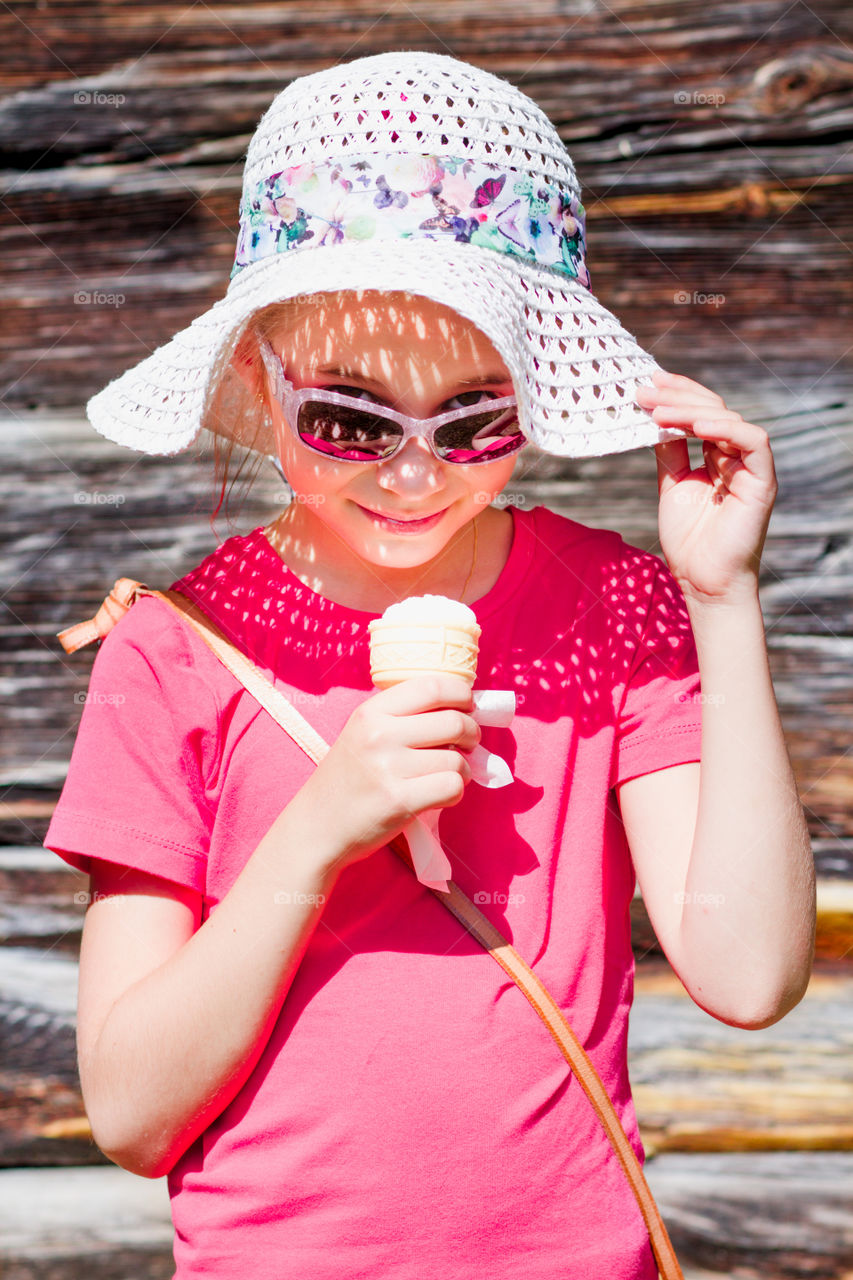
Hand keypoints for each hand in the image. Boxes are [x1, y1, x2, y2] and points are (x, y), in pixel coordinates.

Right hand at [291, 674, 480, 875]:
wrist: (316, 827)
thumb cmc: (346, 781)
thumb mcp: (361, 733)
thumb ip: (401, 717)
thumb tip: (460, 708)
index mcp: (370, 713)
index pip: (432, 686)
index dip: (461, 694)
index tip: (467, 705)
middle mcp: (379, 735)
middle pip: (453, 721)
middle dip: (472, 733)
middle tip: (468, 743)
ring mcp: (389, 769)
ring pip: (457, 759)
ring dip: (462, 769)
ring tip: (446, 774)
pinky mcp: (400, 801)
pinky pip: (452, 787)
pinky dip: (455, 792)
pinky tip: (440, 794)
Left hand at [637, 369, 777, 605]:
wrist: (703, 581)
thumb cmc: (689, 540)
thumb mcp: (671, 486)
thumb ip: (670, 452)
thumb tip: (656, 418)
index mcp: (717, 456)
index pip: (700, 412)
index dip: (677, 394)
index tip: (646, 384)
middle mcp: (736, 456)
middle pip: (712, 409)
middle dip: (677, 396)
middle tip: (644, 391)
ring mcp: (751, 467)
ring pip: (729, 419)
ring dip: (692, 410)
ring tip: (658, 410)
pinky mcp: (763, 480)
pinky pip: (753, 441)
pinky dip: (726, 428)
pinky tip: (696, 425)